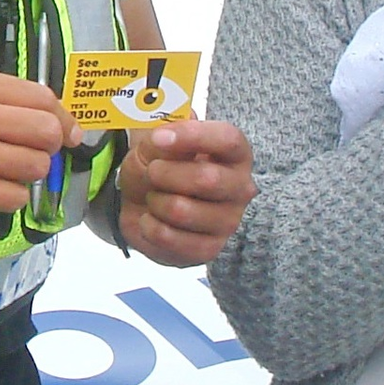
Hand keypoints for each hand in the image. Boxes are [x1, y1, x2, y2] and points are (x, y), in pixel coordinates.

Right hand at [0, 66, 79, 220]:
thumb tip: (48, 116)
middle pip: (47, 130)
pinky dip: (9, 197)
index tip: (68, 130)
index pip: (41, 96)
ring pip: (36, 166)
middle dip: (51, 145)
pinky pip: (16, 197)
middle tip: (37, 153)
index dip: (62, 116)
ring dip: (28, 173)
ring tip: (4, 171)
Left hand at [118, 120, 255, 266]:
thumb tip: (166, 135)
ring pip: (183, 210)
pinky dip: (150, 226)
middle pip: (206, 179)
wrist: (143, 205)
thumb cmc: (158, 166)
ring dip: (156, 201)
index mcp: (234, 153)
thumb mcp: (156, 143)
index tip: (159, 138)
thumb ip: (164, 135)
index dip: (192, 136)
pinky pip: (171, 238)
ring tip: (154, 197)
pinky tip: (151, 219)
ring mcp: (228, 221)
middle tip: (152, 171)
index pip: (228, 139)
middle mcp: (240, 187)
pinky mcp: (209, 249)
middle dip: (166, 173)